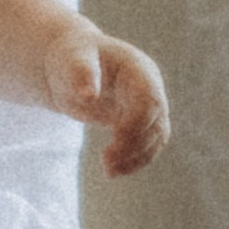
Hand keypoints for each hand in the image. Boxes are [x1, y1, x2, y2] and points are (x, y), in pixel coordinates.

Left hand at [43, 24, 171, 175]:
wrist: (72, 66)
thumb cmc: (72, 57)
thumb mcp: (73, 60)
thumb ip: (82, 73)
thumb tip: (89, 96)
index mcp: (139, 69)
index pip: (150, 99)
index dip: (137, 122)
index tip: (115, 139)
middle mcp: (150, 87)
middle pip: (156, 121)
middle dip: (134, 144)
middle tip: (106, 162)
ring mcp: (148, 105)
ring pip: (156, 137)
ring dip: (136, 157)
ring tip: (109, 171)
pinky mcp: (139, 122)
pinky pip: (146, 145)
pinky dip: (133, 161)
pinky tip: (113, 171)